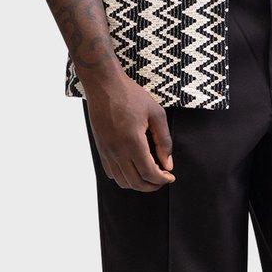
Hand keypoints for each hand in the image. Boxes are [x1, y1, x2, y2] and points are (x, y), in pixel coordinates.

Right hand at [84, 73, 175, 190]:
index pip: (149, 173)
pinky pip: (111, 172)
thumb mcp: (156, 113)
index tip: (170, 176)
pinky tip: (133, 168)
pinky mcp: (100, 148)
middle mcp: (117, 150)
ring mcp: (106, 151)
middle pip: (136, 182)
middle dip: (152, 186)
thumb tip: (168, 164)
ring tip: (149, 176)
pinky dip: (124, 177)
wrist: (103, 85)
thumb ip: (164, 141)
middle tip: (162, 179)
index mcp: (133, 142)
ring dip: (138, 184)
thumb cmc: (131, 95)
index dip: (162, 179)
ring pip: (122, 181)